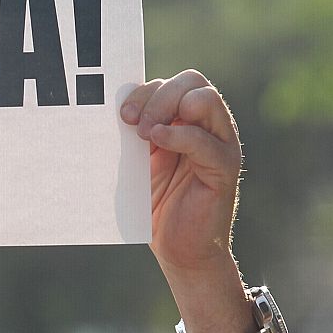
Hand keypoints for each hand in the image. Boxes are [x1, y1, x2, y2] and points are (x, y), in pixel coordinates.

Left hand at [120, 70, 242, 279]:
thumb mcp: (139, 163)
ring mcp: (221, 145)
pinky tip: (157, 141)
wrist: (179, 252)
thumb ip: (134, 134)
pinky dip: (180, 135)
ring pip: (205, 99)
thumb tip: (107, 110)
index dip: (145, 91)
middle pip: (192, 81)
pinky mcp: (224, 170)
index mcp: (187, 121)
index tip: (120, 114)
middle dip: (157, 95)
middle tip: (130, 121)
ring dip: (168, 108)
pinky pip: (207, 141)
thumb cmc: (156, 206)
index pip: (172, 83)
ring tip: (144, 134)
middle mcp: (209, 127)